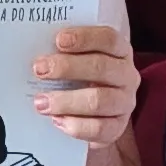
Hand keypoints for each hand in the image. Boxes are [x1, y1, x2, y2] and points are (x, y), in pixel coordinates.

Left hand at [29, 16, 135, 154]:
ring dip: (66, 100)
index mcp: (120, 52)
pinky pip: (99, 128)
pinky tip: (57, 120)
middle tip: (40, 69)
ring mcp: (124, 103)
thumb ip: (64, 54)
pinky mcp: (117, 127)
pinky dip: (76, 125)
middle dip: (67, 67)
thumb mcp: (78, 61)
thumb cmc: (82, 79)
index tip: (59, 40)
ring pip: (99, 100)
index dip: (84, 37)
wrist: (95, 114)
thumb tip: (39, 55)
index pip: (108, 39)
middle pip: (101, 67)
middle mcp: (126, 75)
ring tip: (41, 102)